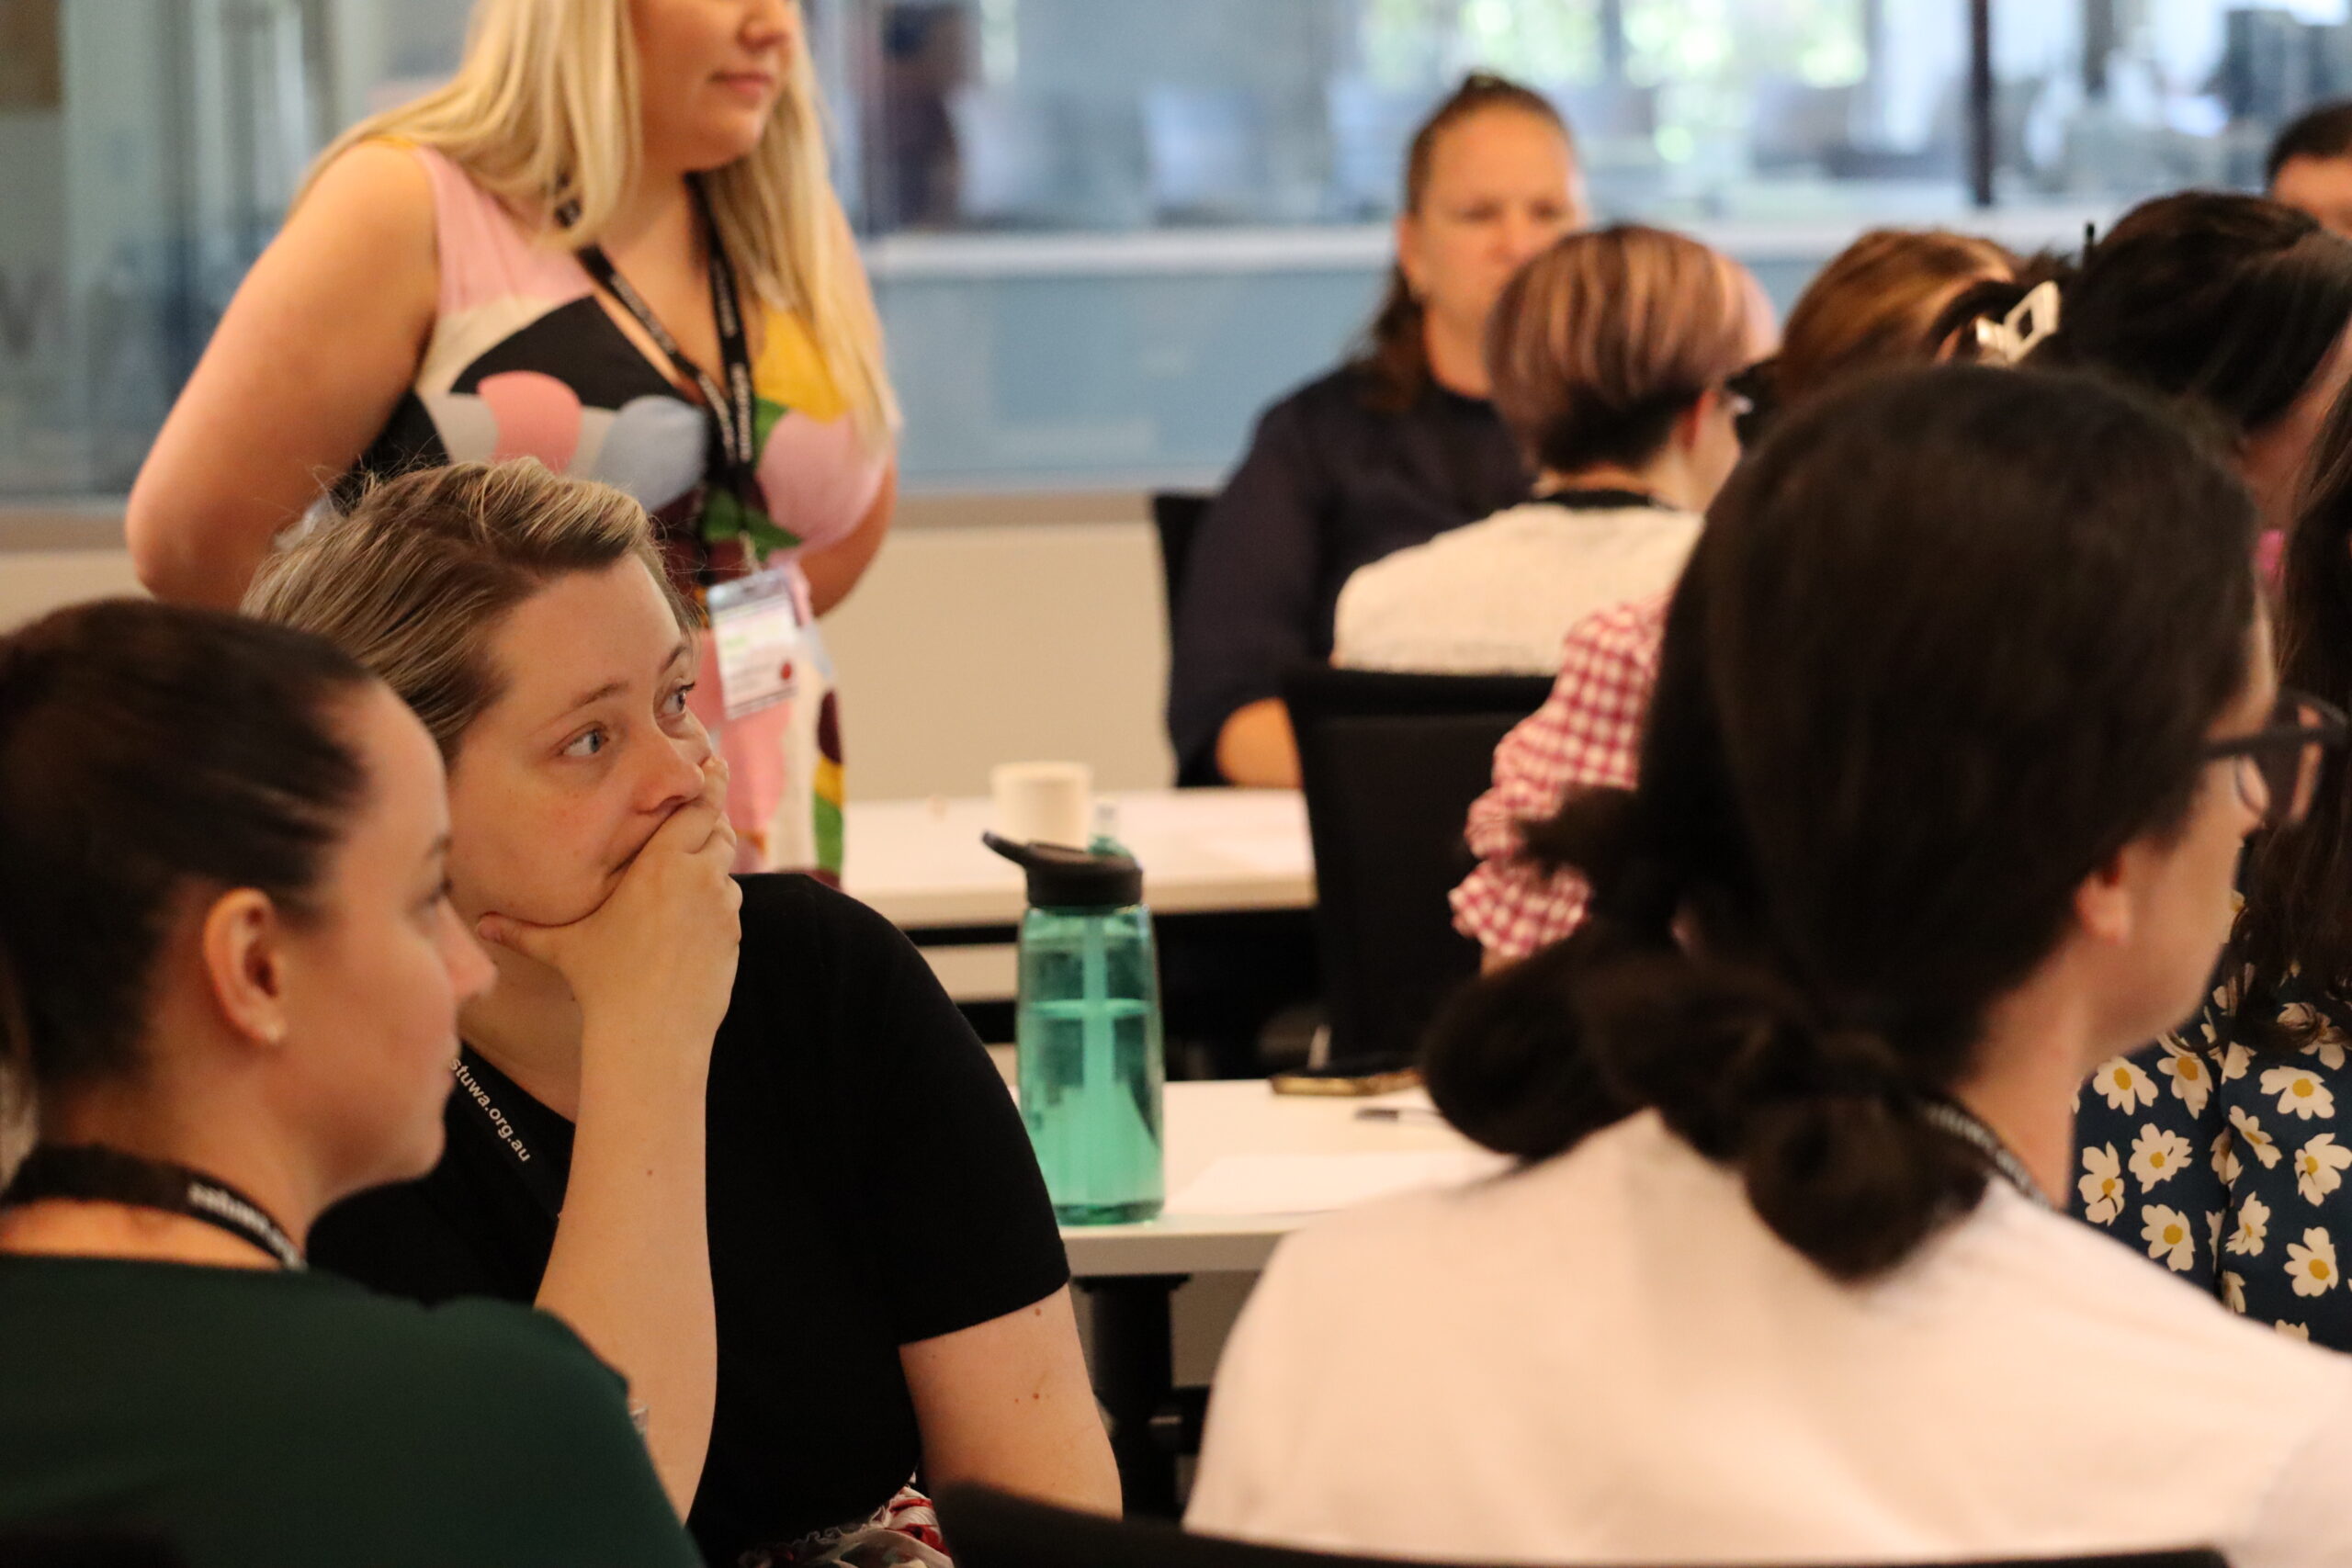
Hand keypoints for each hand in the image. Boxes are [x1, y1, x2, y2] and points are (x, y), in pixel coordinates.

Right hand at [477, 758, 743, 1061]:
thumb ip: (522, 929)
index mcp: (660, 865)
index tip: (713, 761)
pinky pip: (728, 907)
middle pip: (718, 829)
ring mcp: (722, 909)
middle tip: (700, 810)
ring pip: (724, 869)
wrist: (653, 1034)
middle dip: (709, 819)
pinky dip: (713, 903)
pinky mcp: (734, 937)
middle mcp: (699, 878)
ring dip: (710, 865)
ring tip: (685, 874)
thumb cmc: (604, 984)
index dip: (708, 782)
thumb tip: (478, 926)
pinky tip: (689, 921)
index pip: (697, 806)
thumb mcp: (561, 948)